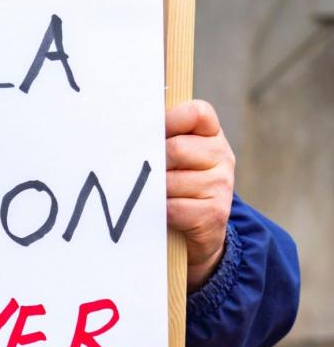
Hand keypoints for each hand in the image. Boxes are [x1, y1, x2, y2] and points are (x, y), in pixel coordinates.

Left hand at [165, 100, 234, 290]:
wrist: (197, 233)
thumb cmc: (175, 186)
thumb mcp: (172, 157)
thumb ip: (159, 137)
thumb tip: (124, 125)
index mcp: (211, 135)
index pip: (196, 113)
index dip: (170, 120)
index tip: (153, 134)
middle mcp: (222, 156)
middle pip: (176, 149)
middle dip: (153, 164)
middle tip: (146, 175)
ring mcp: (221, 185)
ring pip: (171, 181)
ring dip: (154, 191)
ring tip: (154, 196)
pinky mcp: (215, 213)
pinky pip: (173, 208)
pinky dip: (159, 211)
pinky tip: (160, 212)